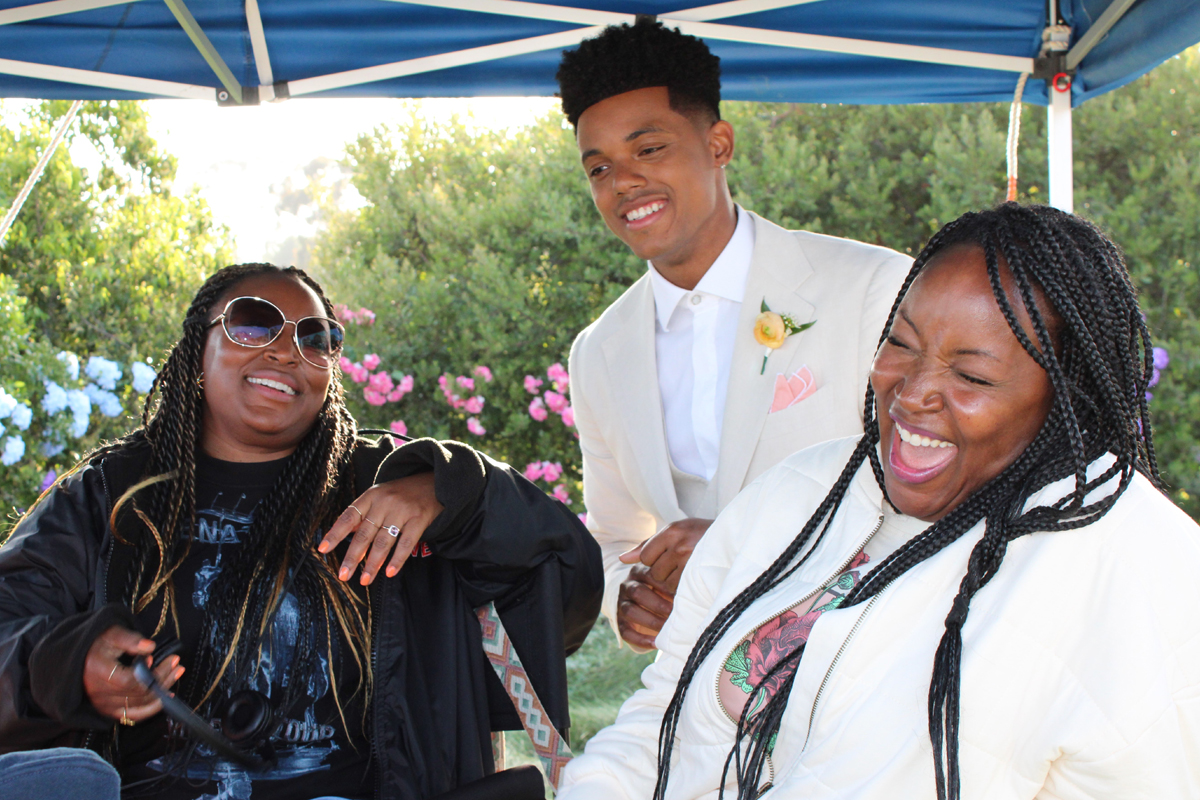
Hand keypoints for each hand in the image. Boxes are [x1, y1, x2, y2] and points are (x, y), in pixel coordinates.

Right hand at [83, 626, 183, 723]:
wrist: (80, 659)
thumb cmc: (98, 644)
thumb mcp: (112, 634)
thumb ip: (130, 639)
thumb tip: (150, 646)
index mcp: (98, 672)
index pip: (130, 680)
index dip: (151, 672)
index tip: (163, 657)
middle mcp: (99, 693)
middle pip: (139, 693)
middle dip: (163, 677)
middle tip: (176, 663)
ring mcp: (104, 705)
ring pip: (140, 704)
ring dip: (162, 690)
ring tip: (176, 673)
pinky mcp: (110, 712)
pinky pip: (134, 716)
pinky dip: (152, 708)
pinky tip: (166, 696)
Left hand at [319, 472, 443, 584]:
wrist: (433, 481)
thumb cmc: (401, 493)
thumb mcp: (379, 496)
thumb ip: (363, 514)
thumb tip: (345, 535)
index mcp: (370, 497)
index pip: (348, 517)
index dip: (335, 534)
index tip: (323, 549)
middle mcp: (384, 503)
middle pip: (364, 534)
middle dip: (352, 557)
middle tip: (343, 575)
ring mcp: (402, 511)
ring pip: (383, 541)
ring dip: (373, 563)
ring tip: (365, 580)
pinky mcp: (419, 518)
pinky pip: (406, 543)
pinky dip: (398, 559)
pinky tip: (390, 572)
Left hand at [615, 517, 713, 647]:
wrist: (737, 539)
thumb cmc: (702, 536)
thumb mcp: (677, 532)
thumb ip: (647, 545)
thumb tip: (623, 559)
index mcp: (673, 530)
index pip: (645, 555)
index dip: (653, 561)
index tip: (668, 558)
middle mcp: (680, 543)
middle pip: (654, 571)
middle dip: (663, 573)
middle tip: (681, 565)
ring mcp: (691, 559)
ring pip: (666, 583)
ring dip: (674, 582)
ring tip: (688, 571)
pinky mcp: (699, 574)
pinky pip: (679, 590)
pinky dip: (683, 589)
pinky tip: (693, 579)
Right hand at [615, 565, 673, 649]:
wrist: (642, 602)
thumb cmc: (661, 590)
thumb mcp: (665, 581)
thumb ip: (675, 581)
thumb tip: (694, 590)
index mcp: (639, 572)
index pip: (649, 575)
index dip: (665, 585)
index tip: (681, 594)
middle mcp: (627, 586)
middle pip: (638, 592)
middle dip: (658, 604)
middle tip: (675, 613)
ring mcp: (621, 604)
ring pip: (630, 611)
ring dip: (651, 621)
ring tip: (667, 628)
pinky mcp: (619, 622)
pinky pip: (626, 632)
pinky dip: (640, 639)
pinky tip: (656, 643)